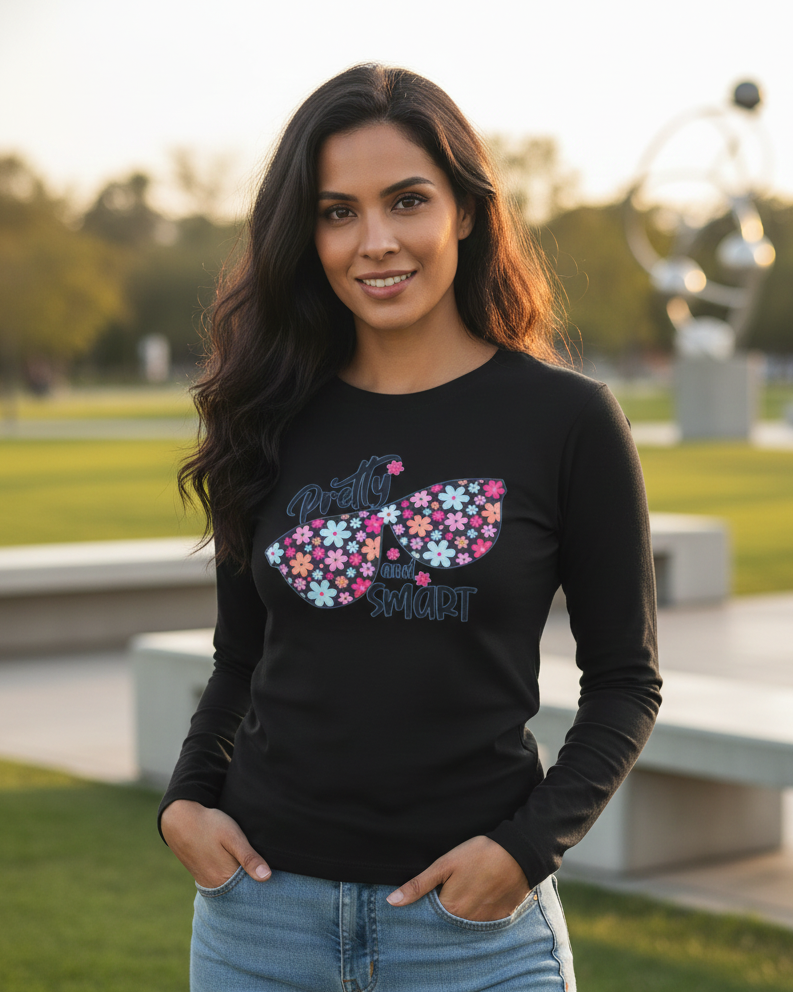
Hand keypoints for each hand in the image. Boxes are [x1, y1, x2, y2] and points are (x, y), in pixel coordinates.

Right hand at [160, 799, 271, 888]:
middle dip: (254, 889)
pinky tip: (239, 872)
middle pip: (241, 893)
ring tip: (256, 876)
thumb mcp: (233, 837)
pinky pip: (221, 883)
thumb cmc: (210, 825)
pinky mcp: (202, 875)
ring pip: (231, 889)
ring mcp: (207, 881)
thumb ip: (249, 858)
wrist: (180, 819)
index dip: (264, 890)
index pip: (250, 893)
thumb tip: (267, 877)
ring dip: (243, 884)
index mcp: (225, 878)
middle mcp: (215, 885)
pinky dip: (231, 881)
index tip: (278, 887)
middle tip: (272, 883)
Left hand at [385, 835, 529, 920]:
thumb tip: (392, 902)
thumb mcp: (445, 864)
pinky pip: (483, 921)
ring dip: (462, 911)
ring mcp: (485, 922)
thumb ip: (419, 885)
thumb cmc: (479, 854)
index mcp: (450, 909)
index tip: (430, 893)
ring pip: (465, 922)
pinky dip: (478, 911)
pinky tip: (480, 894)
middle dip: (443, 910)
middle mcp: (467, 922)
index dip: (426, 905)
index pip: (429, 917)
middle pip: (447, 922)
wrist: (519, 854)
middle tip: (450, 888)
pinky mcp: (500, 918)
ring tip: (466, 889)